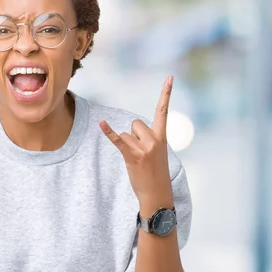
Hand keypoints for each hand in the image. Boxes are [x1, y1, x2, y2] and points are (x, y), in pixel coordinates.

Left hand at [100, 76, 173, 210]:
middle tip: (141, 153)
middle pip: (135, 123)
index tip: (170, 78)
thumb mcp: (158, 152)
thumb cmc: (156, 173)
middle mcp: (154, 139)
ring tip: (136, 160)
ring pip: (125, 134)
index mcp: (162, 137)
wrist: (157, 194)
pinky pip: (118, 139)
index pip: (163, 111)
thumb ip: (149, 137)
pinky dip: (108, 131)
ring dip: (126, 146)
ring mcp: (143, 148)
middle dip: (133, 136)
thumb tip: (132, 130)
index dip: (166, 94)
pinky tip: (101, 123)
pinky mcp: (132, 155)